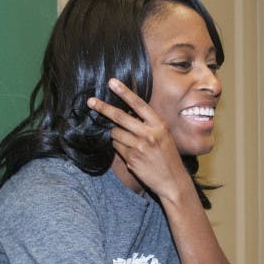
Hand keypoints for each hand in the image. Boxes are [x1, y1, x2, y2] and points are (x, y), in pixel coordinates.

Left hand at [86, 78, 192, 201]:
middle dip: (103, 108)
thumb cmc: (168, 156)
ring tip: (127, 139)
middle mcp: (149, 134)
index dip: (124, 92)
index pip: (139, 104)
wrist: (172, 181)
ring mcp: (139, 147)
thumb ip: (149, 124)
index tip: (112, 82)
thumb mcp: (164, 135)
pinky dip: (118, 146)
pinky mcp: (131, 159)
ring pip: (116, 133)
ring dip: (115, 134)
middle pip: (120, 117)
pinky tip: (129, 151)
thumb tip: (127, 112)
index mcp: (159, 125)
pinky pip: (117, 147)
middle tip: (91, 101)